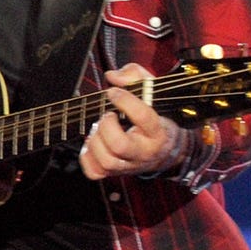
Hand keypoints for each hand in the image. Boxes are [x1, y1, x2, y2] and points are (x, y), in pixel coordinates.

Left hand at [79, 64, 187, 180]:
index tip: (113, 92)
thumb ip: (135, 76)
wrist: (163, 149)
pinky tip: (93, 142)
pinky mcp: (114, 173)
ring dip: (95, 140)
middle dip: (106, 126)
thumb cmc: (155, 115)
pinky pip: (94, 172)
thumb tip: (112, 77)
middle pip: (119, 146)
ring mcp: (129, 166)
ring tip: (100, 127)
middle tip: (108, 115)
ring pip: (106, 161)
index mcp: (158, 132)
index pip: (145, 118)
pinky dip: (87, 156)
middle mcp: (144, 153)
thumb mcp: (152, 91)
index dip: (126, 102)